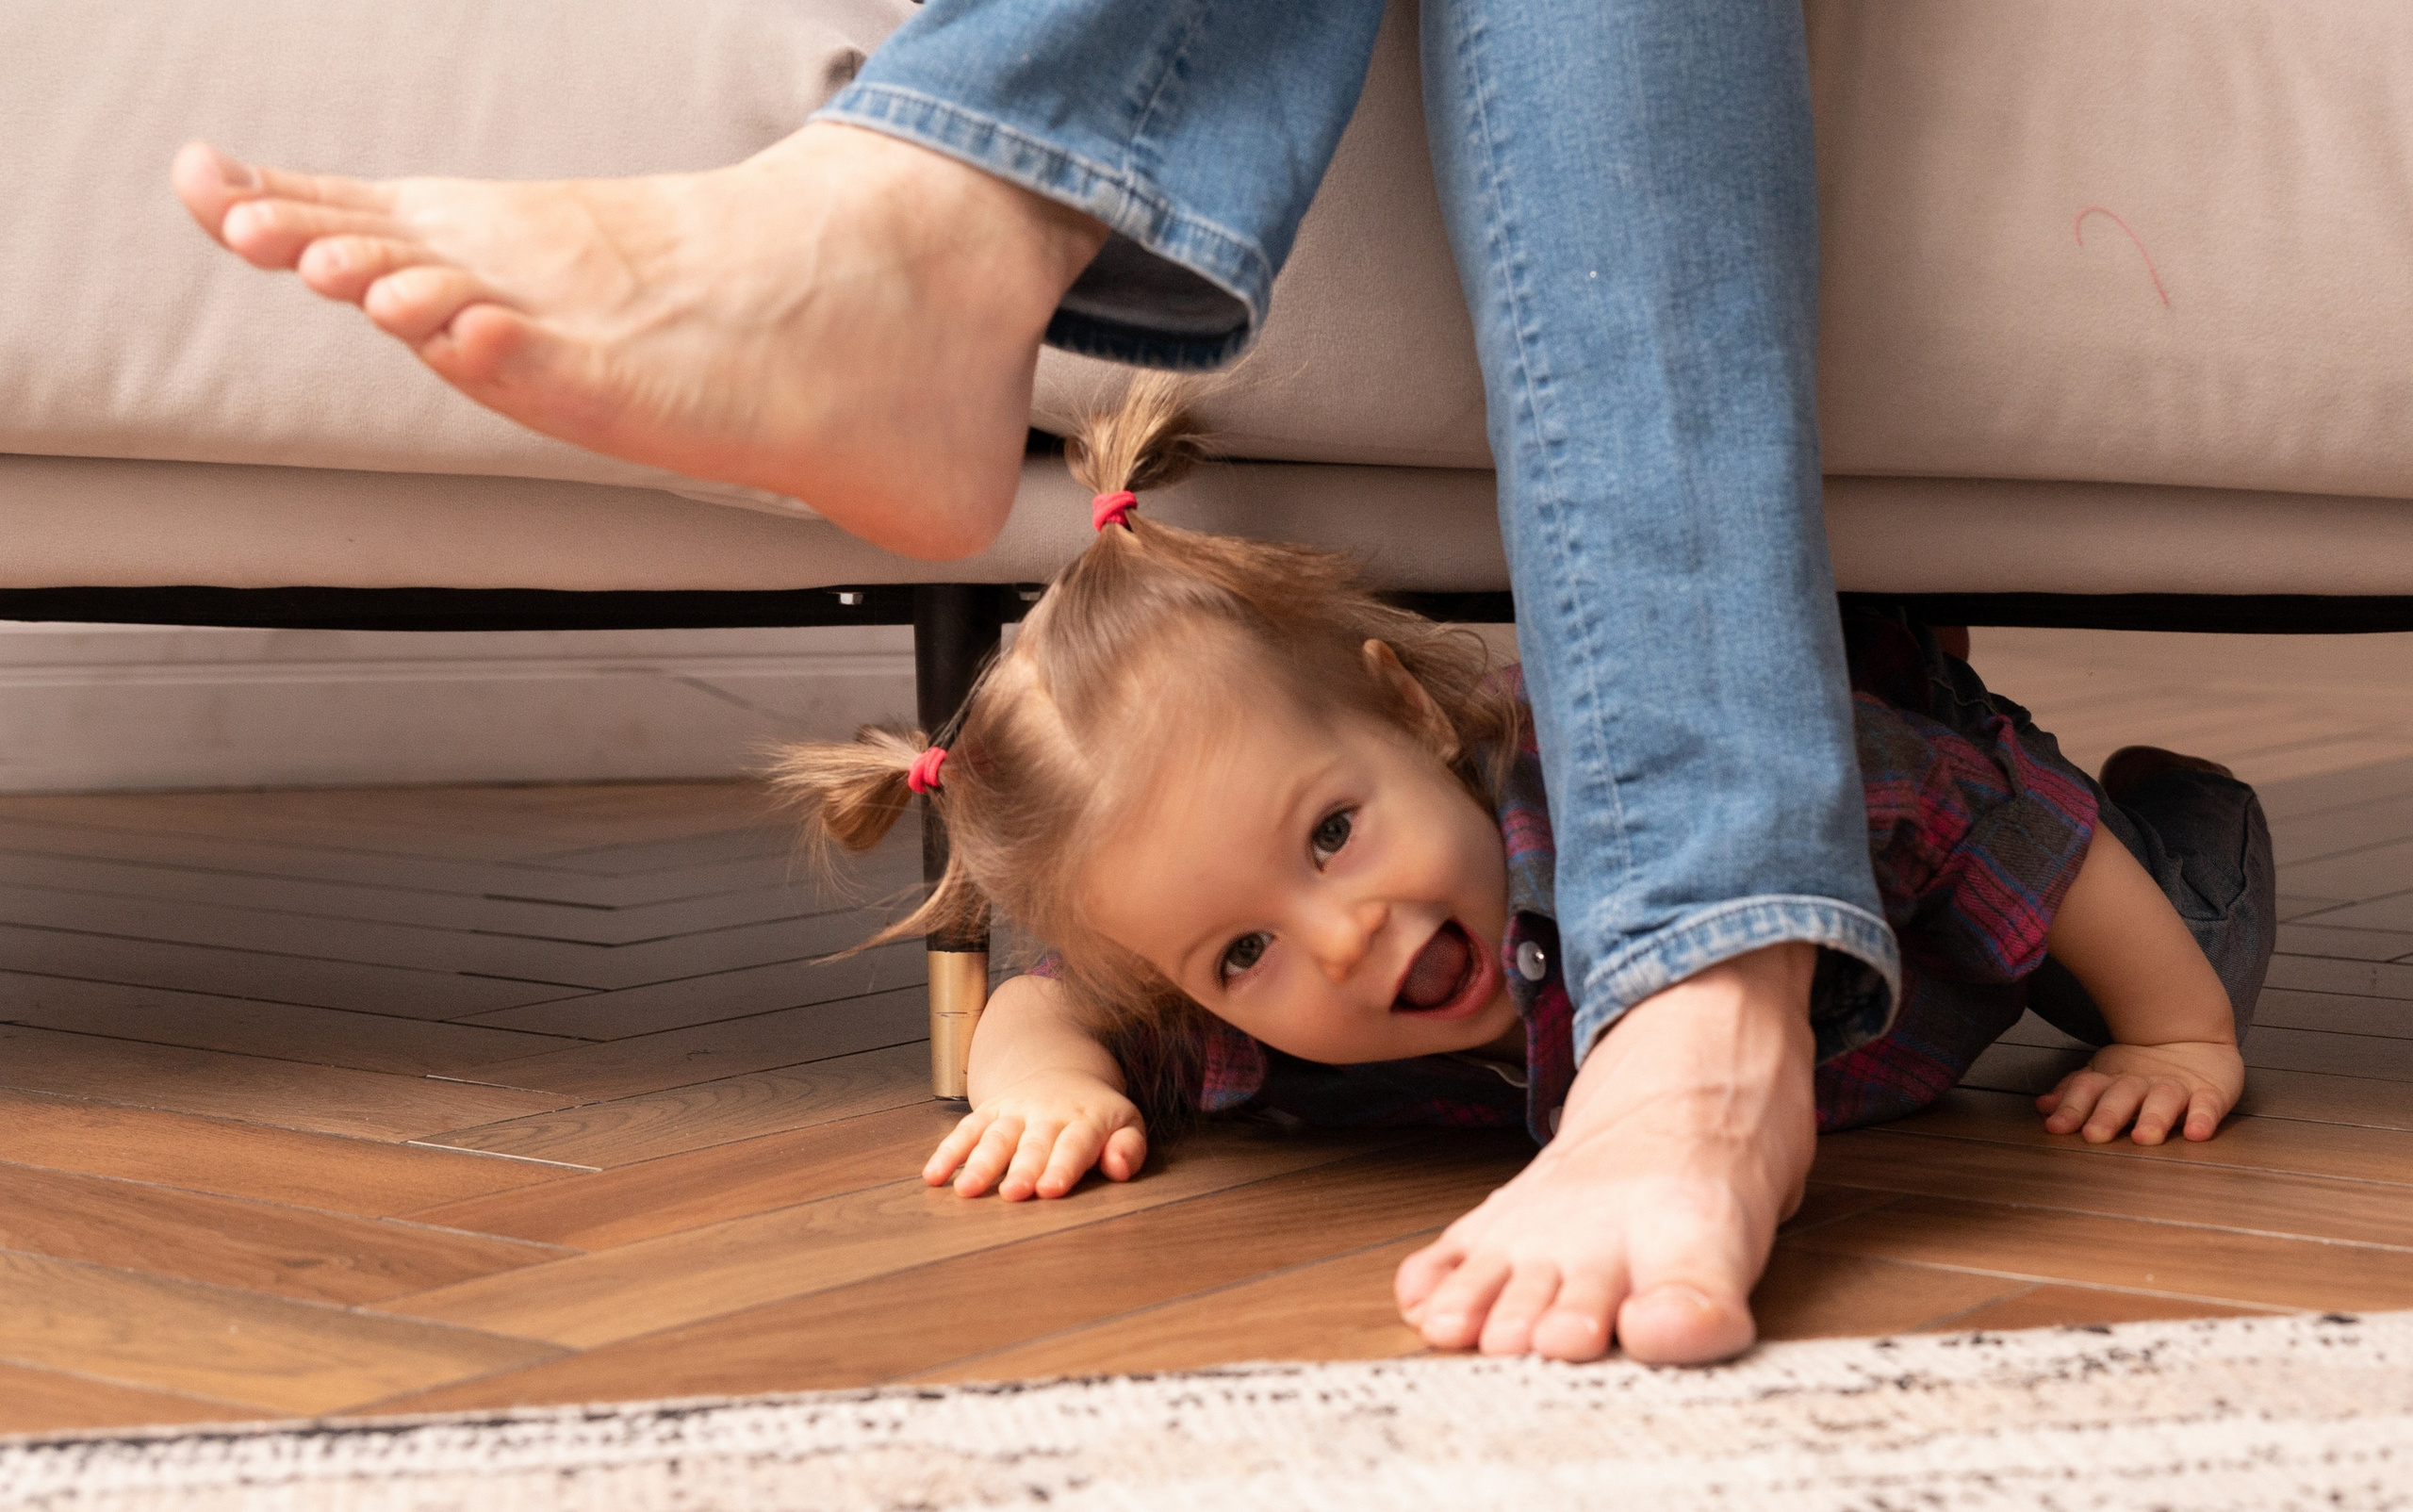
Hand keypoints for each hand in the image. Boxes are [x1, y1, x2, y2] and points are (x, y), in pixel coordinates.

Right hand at [923, 1069, 1147, 1199]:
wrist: (1065, 1073)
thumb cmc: (1098, 1116)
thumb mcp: (1127, 1125)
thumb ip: (1128, 1149)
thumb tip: (1118, 1169)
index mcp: (1087, 1118)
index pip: (1075, 1144)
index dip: (1063, 1166)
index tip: (1051, 1190)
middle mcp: (1048, 1112)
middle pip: (1034, 1143)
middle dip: (1023, 1168)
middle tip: (1014, 1194)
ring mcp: (1015, 1111)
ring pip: (996, 1136)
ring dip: (981, 1163)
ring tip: (966, 1191)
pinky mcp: (989, 1112)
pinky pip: (966, 1130)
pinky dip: (948, 1152)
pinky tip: (933, 1176)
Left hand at [2036, 1039, 2244, 1144]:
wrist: (2192, 1039)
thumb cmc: (2139, 1071)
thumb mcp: (2104, 1078)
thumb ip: (2074, 1094)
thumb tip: (2042, 1108)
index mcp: (2112, 1080)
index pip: (2087, 1089)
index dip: (2070, 1106)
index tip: (2055, 1127)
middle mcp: (2141, 1083)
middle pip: (2122, 1096)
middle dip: (2107, 1115)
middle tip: (2094, 1135)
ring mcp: (2177, 1087)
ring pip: (2164, 1099)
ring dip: (2153, 1118)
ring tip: (2144, 1137)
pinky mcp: (2210, 1092)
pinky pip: (2208, 1104)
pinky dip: (2203, 1117)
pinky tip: (2197, 1132)